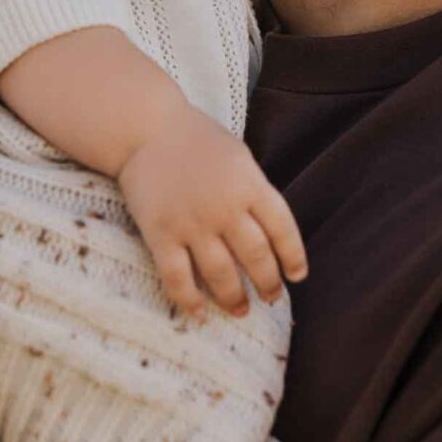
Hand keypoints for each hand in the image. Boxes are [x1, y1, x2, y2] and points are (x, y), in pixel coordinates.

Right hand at [118, 110, 307, 319]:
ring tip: (241, 310)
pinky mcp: (160, 234)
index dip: (293, 257)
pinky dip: (190, 301)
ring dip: (234, 299)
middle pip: (257, 257)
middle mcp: (225, 207)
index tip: (296, 276)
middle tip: (270, 298)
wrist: (145, 128)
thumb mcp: (239, 158)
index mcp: (250, 184)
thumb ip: (254, 193)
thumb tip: (270, 237)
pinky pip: (178, 278)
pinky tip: (200, 314)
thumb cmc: (197, 141)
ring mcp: (192, 223)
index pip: (283, 230)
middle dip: (268, 284)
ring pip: (221, 275)